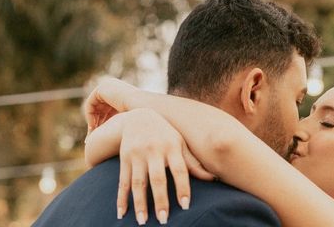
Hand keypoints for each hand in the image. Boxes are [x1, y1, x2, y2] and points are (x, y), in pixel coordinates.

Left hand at [84, 78, 139, 133]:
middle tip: (92, 135)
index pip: (106, 108)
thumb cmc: (138, 116)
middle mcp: (112, 86)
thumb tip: (113, 133)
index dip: (102, 121)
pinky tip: (94, 126)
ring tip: (93, 133)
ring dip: (92, 120)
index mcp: (120, 91)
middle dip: (95, 121)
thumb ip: (116, 122)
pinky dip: (90, 115)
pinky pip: (90, 103)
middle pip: (98, 107)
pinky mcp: (102, 88)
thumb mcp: (124, 119)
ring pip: (93, 106)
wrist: (141, 107)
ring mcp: (107, 85)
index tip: (99, 134)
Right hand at [117, 108, 215, 224]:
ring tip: (142, 221)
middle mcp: (154, 150)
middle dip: (160, 200)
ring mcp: (138, 155)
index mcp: (172, 146)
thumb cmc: (165, 134)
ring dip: (139, 203)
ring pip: (138, 182)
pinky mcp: (124, 159)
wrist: (138, 117)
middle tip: (163, 220)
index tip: (185, 206)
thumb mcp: (180, 143)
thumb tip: (213, 178)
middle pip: (157, 178)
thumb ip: (193, 162)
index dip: (183, 187)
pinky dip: (121, 198)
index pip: (179, 170)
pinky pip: (122, 182)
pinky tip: (121, 214)